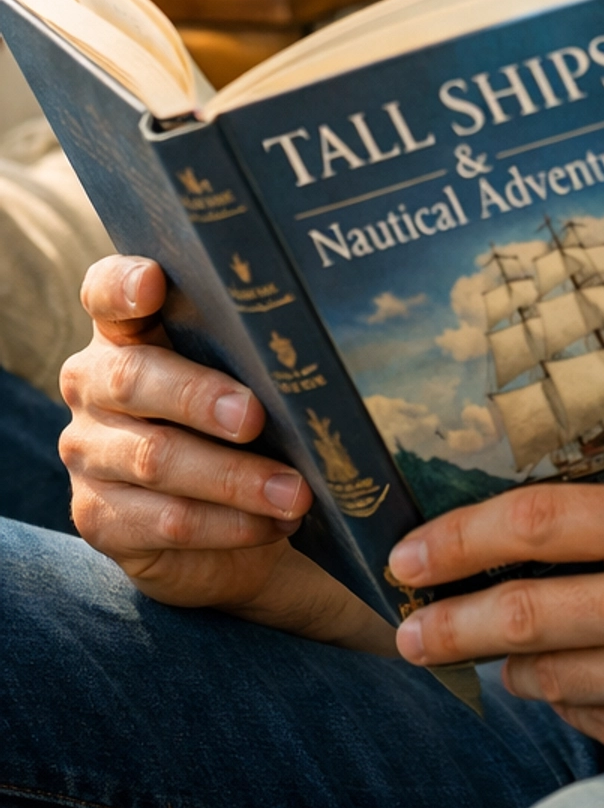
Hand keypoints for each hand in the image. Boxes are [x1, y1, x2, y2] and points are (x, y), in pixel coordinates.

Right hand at [61, 256, 391, 652]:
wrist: (228, 521)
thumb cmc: (243, 419)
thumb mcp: (247, 374)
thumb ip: (254, 347)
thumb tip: (310, 341)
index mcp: (125, 329)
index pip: (105, 291)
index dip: (123, 285)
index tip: (153, 283)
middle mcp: (93, 382)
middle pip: (131, 378)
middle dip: (197, 397)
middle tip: (254, 417)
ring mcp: (89, 451)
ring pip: (154, 458)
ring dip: (233, 477)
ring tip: (294, 491)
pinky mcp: (100, 517)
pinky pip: (165, 521)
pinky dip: (227, 524)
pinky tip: (270, 523)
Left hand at [388, 484, 603, 770]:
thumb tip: (565, 524)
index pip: (536, 522)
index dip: (459, 536)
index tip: (412, 550)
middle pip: (518, 611)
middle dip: (444, 619)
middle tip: (402, 622)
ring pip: (546, 675)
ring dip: (506, 663)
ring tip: (481, 650)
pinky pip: (595, 719)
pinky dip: (568, 698)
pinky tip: (564, 683)